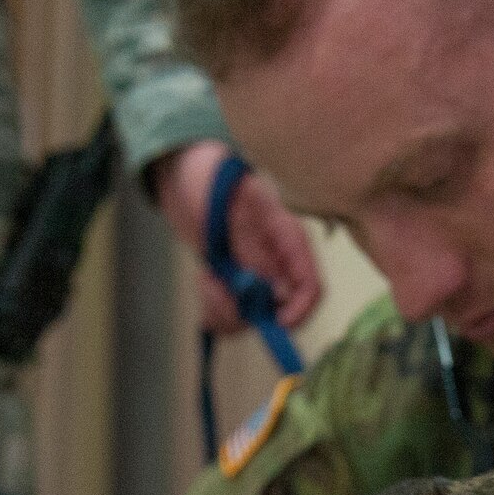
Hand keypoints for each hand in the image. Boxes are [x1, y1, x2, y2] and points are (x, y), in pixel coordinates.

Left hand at [148, 139, 323, 335]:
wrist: (182, 174)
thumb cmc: (208, 177)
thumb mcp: (232, 206)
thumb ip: (255, 248)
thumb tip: (278, 292)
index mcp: (287, 240)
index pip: (311, 287)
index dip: (299, 310)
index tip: (275, 320)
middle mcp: (275, 263)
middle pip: (278, 311)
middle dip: (247, 310)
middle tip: (217, 285)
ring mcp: (254, 275)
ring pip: (252, 318)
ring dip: (225, 310)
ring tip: (206, 278)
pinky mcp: (232, 284)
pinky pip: (229, 317)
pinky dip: (213, 311)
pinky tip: (203, 283)